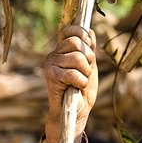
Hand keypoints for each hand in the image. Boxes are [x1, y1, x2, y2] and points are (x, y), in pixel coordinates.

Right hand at [43, 24, 97, 142]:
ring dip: (86, 72)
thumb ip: (89, 50)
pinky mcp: (51, 77)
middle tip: (86, 71)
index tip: (89, 49)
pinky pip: (74, 73)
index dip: (82, 35)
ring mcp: (51, 65)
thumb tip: (90, 31)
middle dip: (89, 57)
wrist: (76, 112)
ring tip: (81, 81)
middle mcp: (54, 55)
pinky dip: (81, 82)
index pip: (70, 31)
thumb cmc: (82, 90)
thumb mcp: (89, 66)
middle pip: (76, 42)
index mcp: (62, 50)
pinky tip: (76, 88)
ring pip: (77, 58)